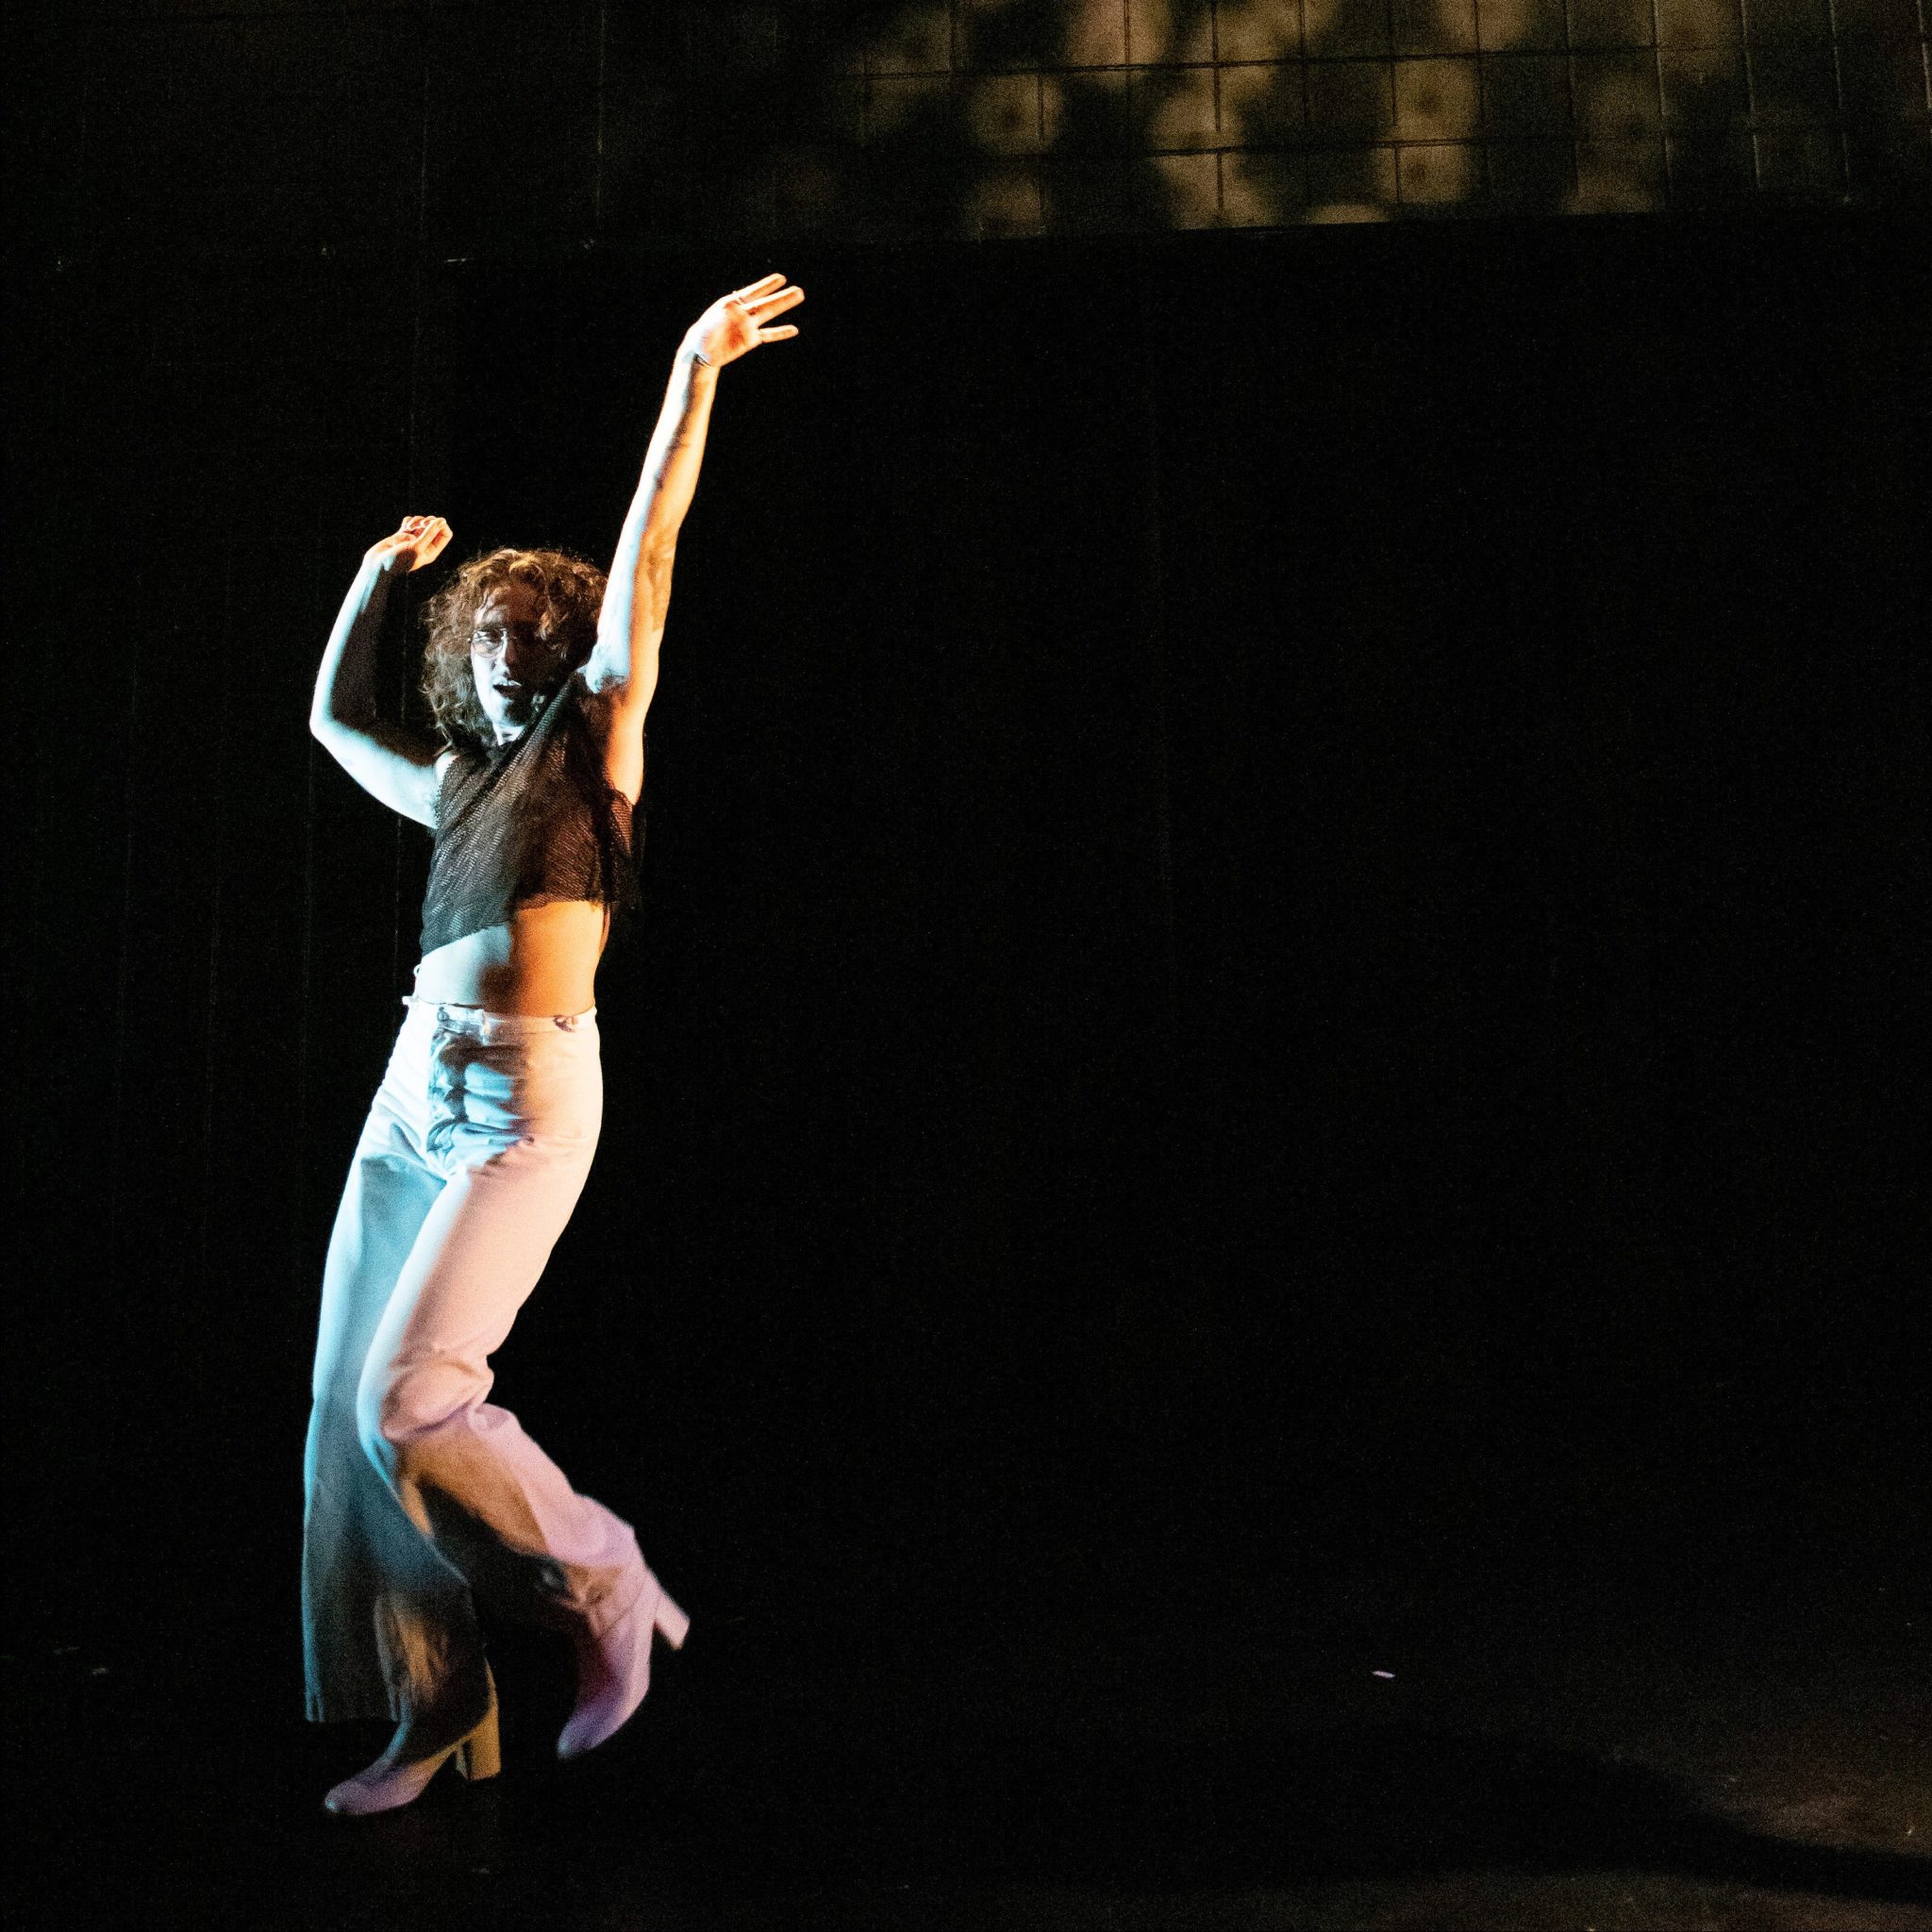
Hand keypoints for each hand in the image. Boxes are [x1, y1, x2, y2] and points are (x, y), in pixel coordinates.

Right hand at [363, 514, 452, 576]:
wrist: (378, 564)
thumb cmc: (398, 560)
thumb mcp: (416, 547)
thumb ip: (429, 533)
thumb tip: (442, 520)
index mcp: (432, 551)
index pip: (445, 534)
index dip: (441, 525)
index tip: (431, 523)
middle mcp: (424, 545)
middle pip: (434, 525)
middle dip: (427, 521)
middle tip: (420, 524)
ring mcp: (413, 539)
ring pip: (421, 522)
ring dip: (415, 521)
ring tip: (408, 527)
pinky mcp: (402, 535)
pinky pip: (409, 522)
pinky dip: (407, 521)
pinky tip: (404, 526)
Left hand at [684, 273, 803, 369]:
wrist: (701, 350)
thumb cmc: (703, 333)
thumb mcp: (710, 322)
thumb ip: (723, 315)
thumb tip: (735, 307)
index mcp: (733, 303)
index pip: (753, 293)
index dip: (767, 286)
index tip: (781, 279)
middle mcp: (744, 312)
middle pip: (766, 303)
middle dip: (781, 297)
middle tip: (798, 290)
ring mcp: (748, 326)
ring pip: (769, 315)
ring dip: (783, 307)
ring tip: (798, 298)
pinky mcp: (751, 340)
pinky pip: (768, 335)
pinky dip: (780, 333)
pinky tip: (793, 330)